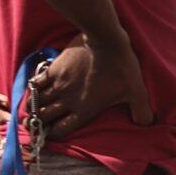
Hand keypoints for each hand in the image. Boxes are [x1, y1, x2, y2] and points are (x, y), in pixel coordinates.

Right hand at [27, 32, 154, 136]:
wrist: (105, 40)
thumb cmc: (122, 67)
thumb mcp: (137, 92)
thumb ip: (141, 112)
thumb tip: (145, 125)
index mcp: (85, 110)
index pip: (62, 130)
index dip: (53, 135)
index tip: (49, 135)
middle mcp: (68, 100)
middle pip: (44, 117)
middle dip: (37, 124)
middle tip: (33, 125)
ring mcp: (59, 84)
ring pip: (38, 102)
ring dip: (33, 108)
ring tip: (30, 112)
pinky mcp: (54, 68)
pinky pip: (36, 83)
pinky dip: (32, 89)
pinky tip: (32, 91)